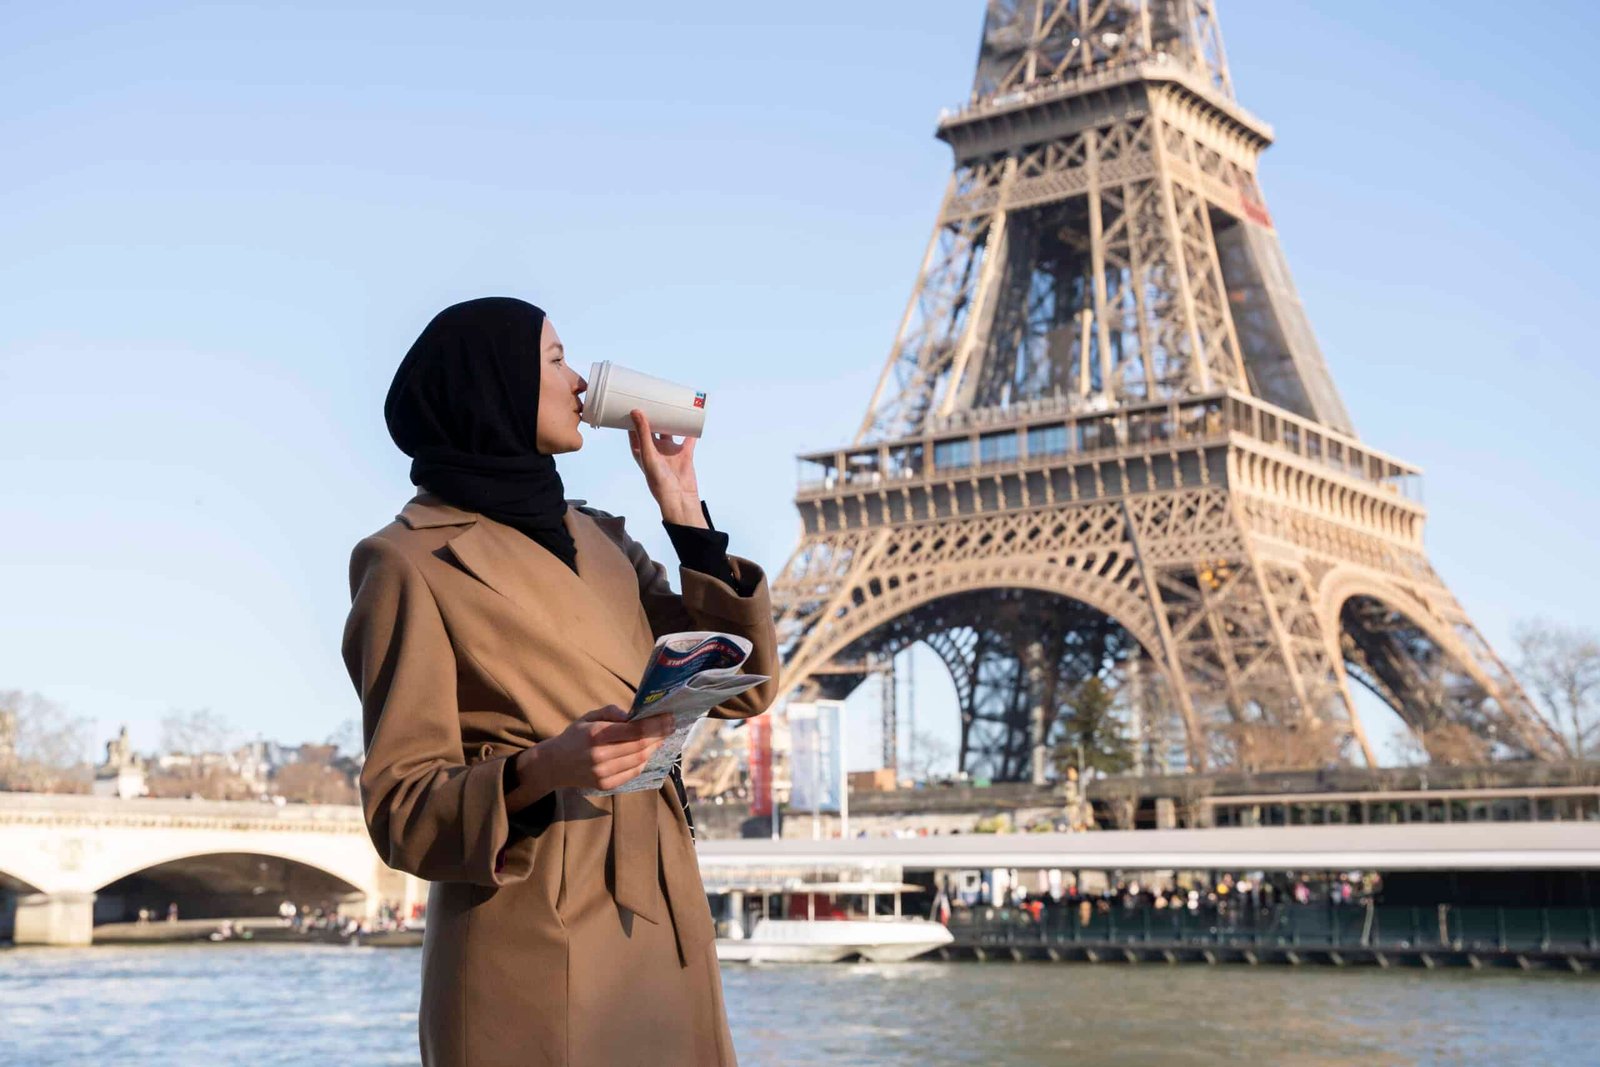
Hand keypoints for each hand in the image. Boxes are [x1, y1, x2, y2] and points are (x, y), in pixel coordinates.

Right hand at [517, 705, 673, 794]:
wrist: (554, 765)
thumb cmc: (575, 736)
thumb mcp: (589, 717)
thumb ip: (611, 712)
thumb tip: (634, 715)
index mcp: (596, 735)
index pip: (635, 731)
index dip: (656, 725)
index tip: (669, 717)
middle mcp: (600, 756)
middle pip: (641, 747)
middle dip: (660, 735)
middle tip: (671, 725)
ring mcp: (603, 773)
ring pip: (639, 760)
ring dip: (654, 748)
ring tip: (661, 737)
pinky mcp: (606, 785)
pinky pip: (633, 773)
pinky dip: (643, 761)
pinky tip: (647, 751)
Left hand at [627, 409, 704, 527]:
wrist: (680, 498)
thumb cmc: (659, 481)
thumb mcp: (648, 454)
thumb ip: (644, 433)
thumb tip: (636, 411)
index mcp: (641, 451)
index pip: (633, 430)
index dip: (633, 417)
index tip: (632, 402)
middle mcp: (655, 450)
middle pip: (652, 428)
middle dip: (652, 415)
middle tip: (652, 398)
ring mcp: (670, 452)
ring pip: (670, 431)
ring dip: (670, 420)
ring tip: (670, 405)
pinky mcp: (684, 454)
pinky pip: (688, 438)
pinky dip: (690, 429)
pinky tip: (692, 418)